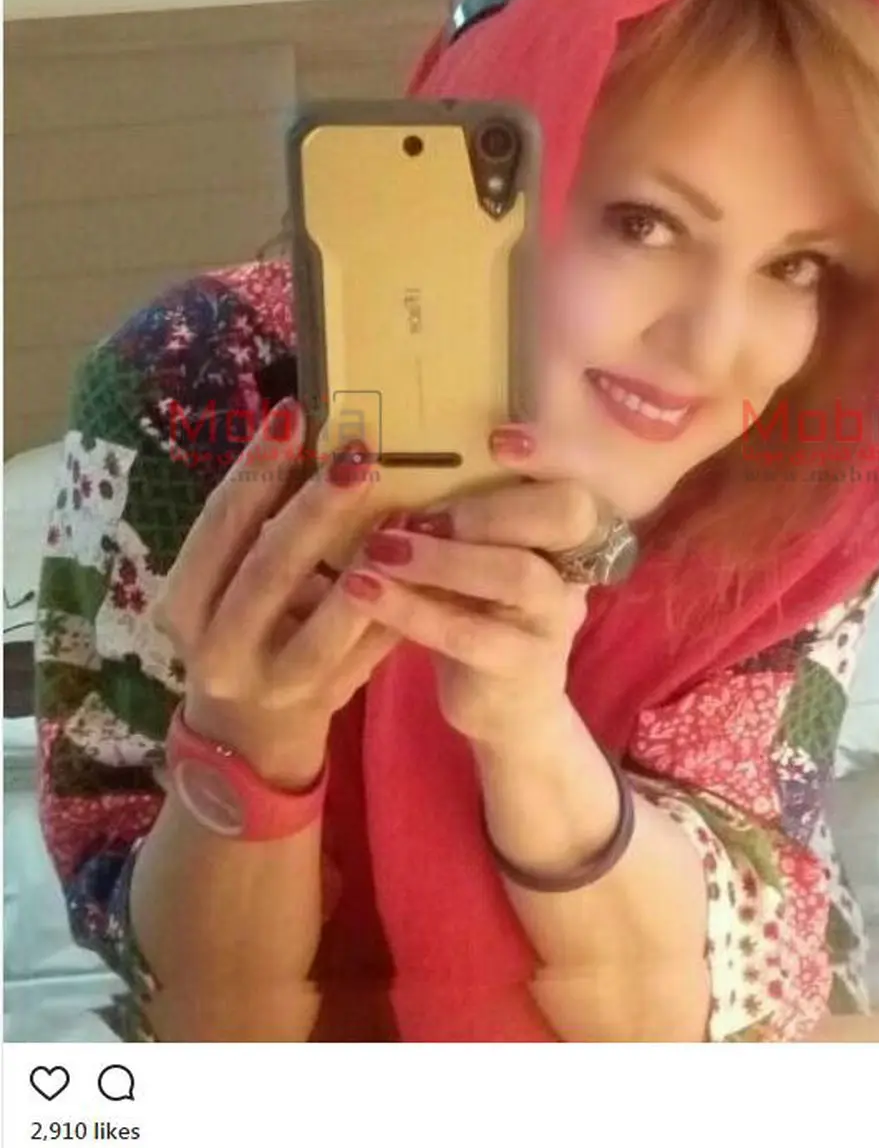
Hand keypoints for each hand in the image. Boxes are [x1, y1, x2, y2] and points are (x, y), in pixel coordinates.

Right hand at [151, 401, 399, 790]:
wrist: (247, 734)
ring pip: (327, 623)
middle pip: (269, 571)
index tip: (292, 413)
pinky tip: (425, 563)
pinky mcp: (329, 699)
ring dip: (368, 563)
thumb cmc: (239, 629)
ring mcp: (277, 682)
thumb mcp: (224, 584)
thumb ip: (255, 527)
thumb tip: (309, 431)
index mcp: (185, 606)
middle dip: (316, 509)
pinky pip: (371, 647)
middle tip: (358, 453)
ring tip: (402, 510)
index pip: (217, 528)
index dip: (254, 471)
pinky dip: (400, 602)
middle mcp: (222, 649)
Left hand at [339, 423, 601, 753]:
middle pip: (565, 515)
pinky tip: (363, 590)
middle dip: (488, 505)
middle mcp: (574, 567)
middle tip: (418, 514)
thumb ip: (460, 514)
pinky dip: (411, 608)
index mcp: (567, 529)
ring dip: (442, 557)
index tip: (497, 439)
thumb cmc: (481, 614)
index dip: (549, 453)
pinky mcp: (523, 666)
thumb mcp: (476, 557)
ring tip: (379, 549)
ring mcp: (554, 618)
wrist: (504, 708)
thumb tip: (386, 454)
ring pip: (518, 574)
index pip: (574, 473)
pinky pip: (470, 633)